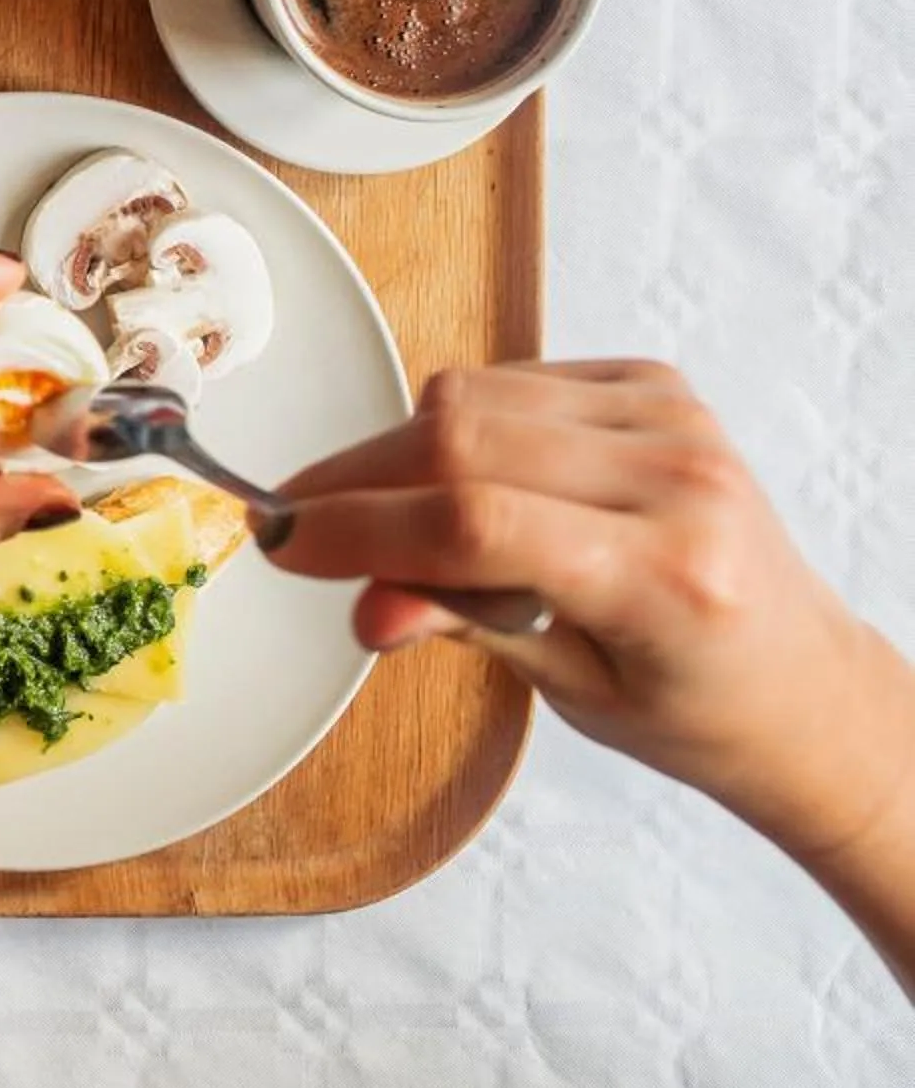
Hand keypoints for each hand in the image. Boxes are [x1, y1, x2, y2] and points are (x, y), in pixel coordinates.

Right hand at [272, 360, 914, 860]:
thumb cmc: (696, 707)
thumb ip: (464, 624)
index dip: (360, 528)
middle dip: (354, 484)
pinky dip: (456, 425)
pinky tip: (461, 481)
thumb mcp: (571, 690)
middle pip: (460, 441)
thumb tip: (363, 602)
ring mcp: (674, 422)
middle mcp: (680, 482)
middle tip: (296, 525)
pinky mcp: (660, 387)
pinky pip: (510, 380)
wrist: (805, 683)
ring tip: (383, 519)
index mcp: (668, 576)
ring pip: (472, 396)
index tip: (283, 545)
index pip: (476, 523)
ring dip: (395, 455)